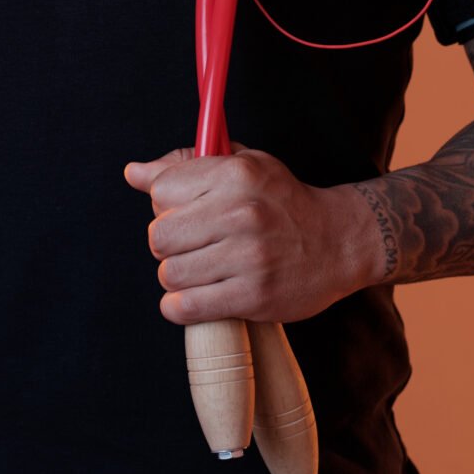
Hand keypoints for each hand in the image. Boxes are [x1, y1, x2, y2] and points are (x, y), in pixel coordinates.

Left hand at [123, 142, 386, 325]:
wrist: (340, 241)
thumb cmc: (283, 201)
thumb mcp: (244, 166)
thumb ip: (187, 166)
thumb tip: (133, 173)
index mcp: (235, 174)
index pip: (161, 190)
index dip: (166, 204)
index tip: (184, 212)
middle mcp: (241, 212)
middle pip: (159, 235)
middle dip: (167, 244)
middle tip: (190, 246)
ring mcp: (248, 256)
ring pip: (170, 273)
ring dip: (177, 277)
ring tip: (200, 272)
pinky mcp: (253, 295)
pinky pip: (187, 306)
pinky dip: (180, 308)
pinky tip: (194, 299)